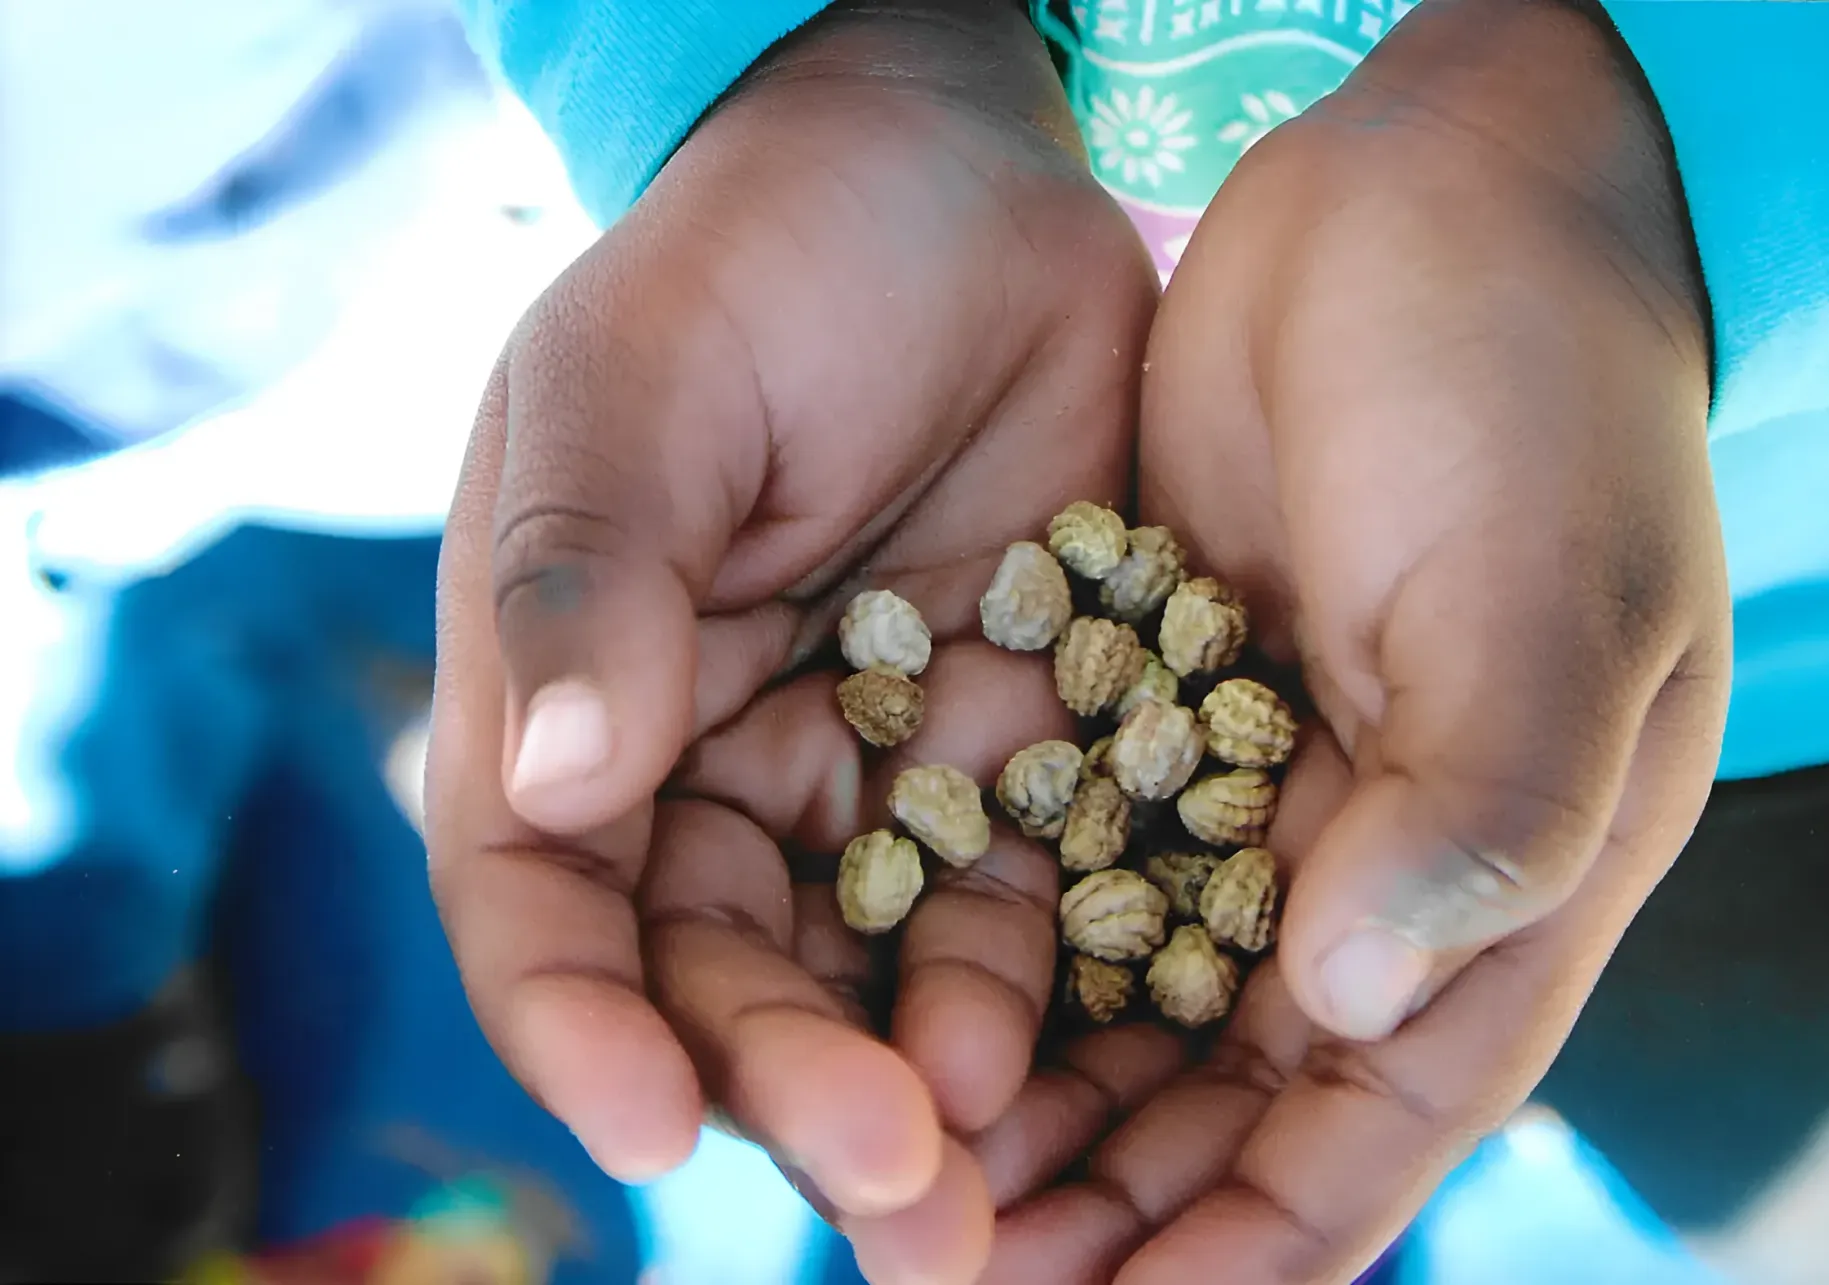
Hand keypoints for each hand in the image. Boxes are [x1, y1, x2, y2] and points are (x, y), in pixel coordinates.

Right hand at [423, 2, 1155, 1280]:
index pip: (547, 905)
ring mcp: (873, 776)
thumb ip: (590, 579)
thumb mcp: (640, 388)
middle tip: (893, 1196)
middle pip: (729, 980)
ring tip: (984, 1195)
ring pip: (880, 976)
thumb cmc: (756, 256)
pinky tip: (1071, 1054)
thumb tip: (555, 782)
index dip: (581, 1026)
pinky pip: (1028, 898)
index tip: (648, 1124)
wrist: (951, 177)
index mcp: (577, 702)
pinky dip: (1043, 986)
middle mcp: (714, 773)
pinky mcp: (1017, 752)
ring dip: (927, 1092)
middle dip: (794, 1095)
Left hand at [976, 2, 1730, 1279]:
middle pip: (1228, 1094)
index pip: (1372, 1126)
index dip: (1252, 1241)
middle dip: (1107, 1196)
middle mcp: (1369, 860)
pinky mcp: (1146, 695)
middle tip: (951, 1266)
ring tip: (901, 1167)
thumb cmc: (1540, 395)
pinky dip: (986, 935)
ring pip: (1126, 993)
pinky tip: (887, 993)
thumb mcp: (1549, 595)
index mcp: (1498, 880)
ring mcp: (1250, 781)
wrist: (1441, 202)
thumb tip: (1353, 996)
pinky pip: (1057, 856)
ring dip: (1026, 1089)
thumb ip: (1484, 807)